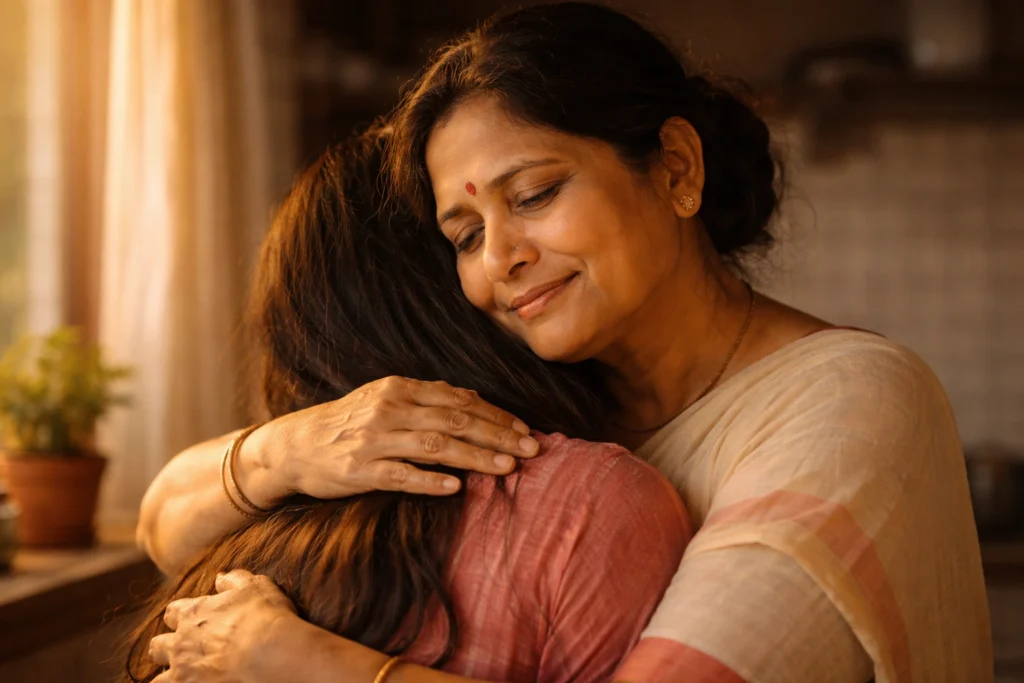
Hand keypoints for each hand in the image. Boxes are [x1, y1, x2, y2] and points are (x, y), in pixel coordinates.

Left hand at [149, 570, 298, 682]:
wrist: (269, 653)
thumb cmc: (264, 617)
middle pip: (157, 647)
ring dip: (168, 678)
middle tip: (183, 653)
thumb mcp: (254, 587)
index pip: (173, 612)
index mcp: (194, 613)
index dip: (179, 616)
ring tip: (183, 678)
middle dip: (165, 649)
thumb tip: (220, 577)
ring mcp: (181, 671)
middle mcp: (181, 642)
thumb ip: (234, 580)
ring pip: (158, 679)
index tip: (189, 620)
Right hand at [254, 376, 539, 498]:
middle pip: (454, 421)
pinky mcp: (360, 470)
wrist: (294, 445)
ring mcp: (374, 439)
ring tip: (506, 467)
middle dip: (497, 435)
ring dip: (475, 456)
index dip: (496, 415)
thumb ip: (428, 398)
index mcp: (400, 389)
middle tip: (530, 449)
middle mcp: (389, 409)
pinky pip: (400, 476)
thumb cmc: (348, 422)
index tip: (525, 429)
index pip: (458, 401)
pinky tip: (456, 487)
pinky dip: (430, 481)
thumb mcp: (385, 399)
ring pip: (434, 447)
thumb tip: (472, 398)